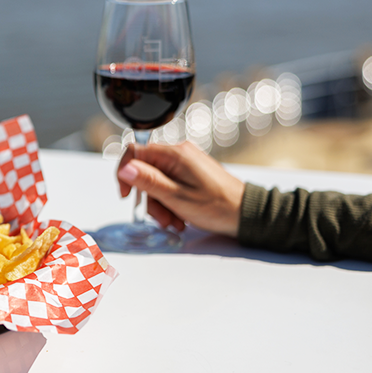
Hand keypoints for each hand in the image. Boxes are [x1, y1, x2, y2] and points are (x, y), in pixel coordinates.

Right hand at [116, 142, 244, 237]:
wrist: (246, 214)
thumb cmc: (218, 206)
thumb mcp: (177, 197)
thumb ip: (149, 181)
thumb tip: (125, 168)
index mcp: (175, 154)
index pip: (134, 151)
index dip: (125, 173)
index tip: (126, 194)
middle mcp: (179, 153)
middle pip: (145, 170)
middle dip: (148, 197)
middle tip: (160, 218)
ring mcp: (186, 162)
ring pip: (156, 180)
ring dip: (159, 203)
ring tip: (174, 221)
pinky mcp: (191, 172)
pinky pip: (169, 183)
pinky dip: (170, 201)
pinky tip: (180, 216)